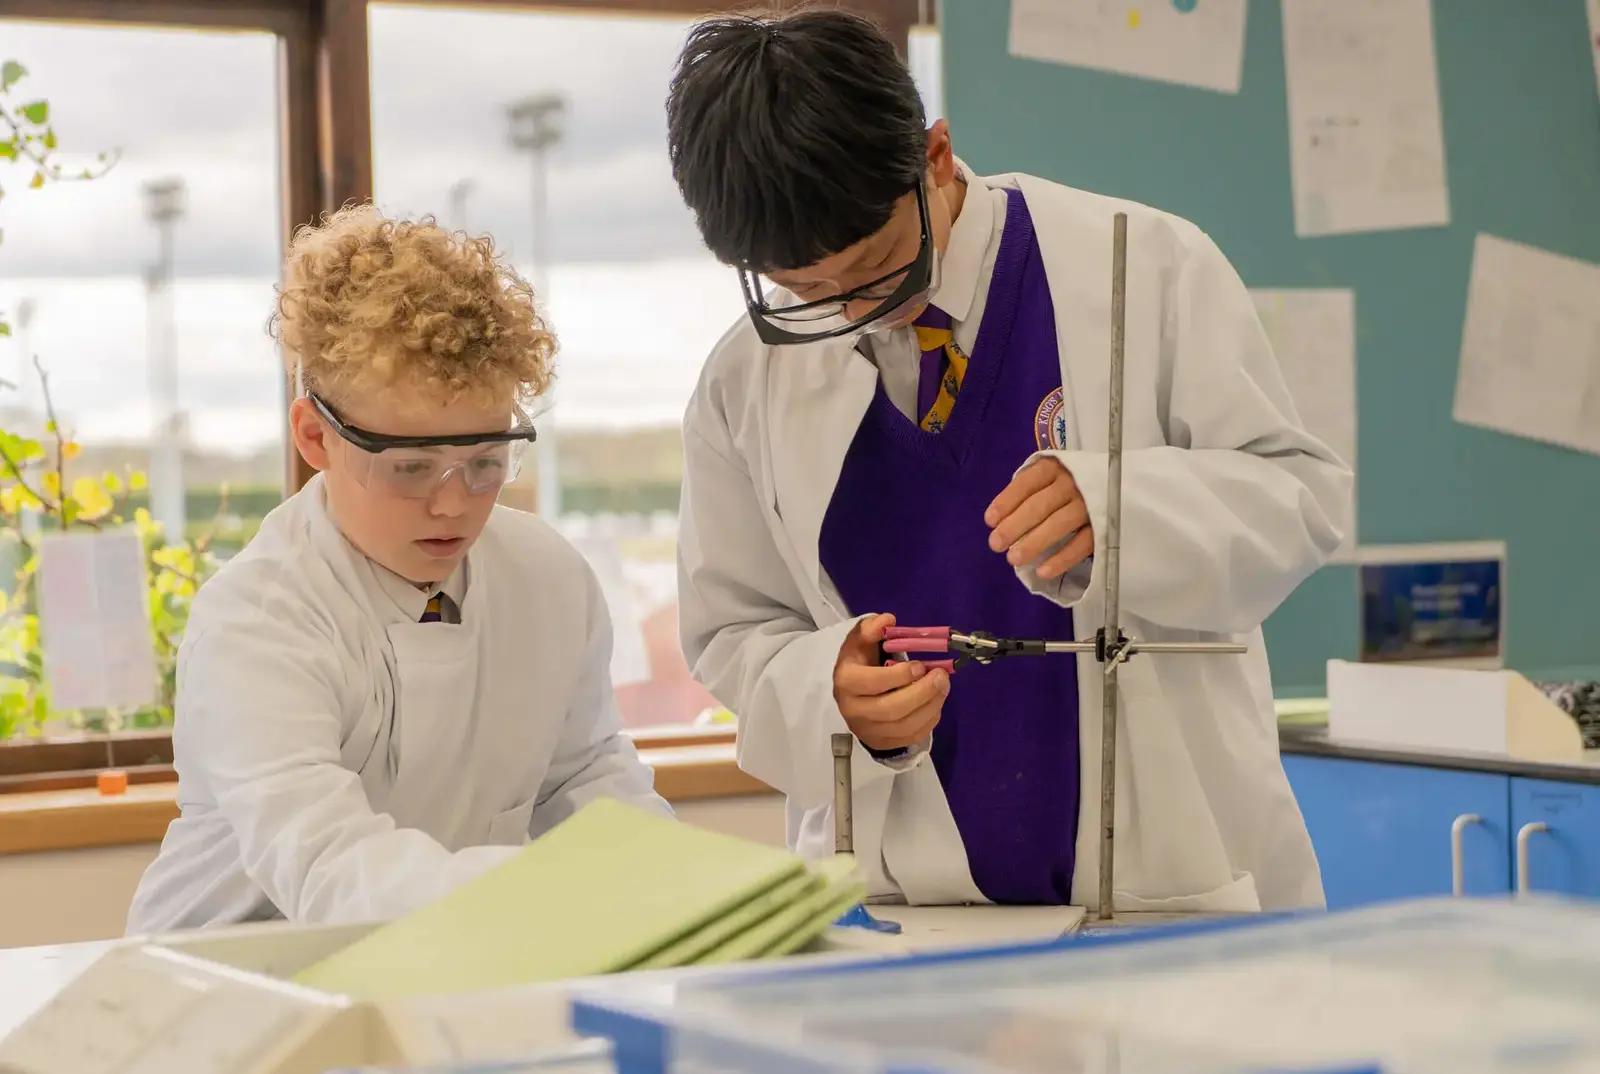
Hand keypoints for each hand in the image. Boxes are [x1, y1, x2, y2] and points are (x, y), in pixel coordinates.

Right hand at [833, 613, 948, 752]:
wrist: (852, 694)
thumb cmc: (860, 663)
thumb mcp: (860, 641)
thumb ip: (872, 628)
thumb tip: (888, 620)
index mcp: (846, 682)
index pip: (871, 683)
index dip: (898, 676)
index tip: (919, 666)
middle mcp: (854, 710)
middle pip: (891, 709)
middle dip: (921, 693)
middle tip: (941, 676)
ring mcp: (868, 730)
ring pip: (904, 726)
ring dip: (930, 706)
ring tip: (943, 687)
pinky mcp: (882, 742)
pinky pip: (910, 737)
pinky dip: (929, 721)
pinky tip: (936, 703)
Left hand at [985, 457, 1093, 579]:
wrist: (1111, 487)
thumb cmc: (1064, 486)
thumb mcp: (1045, 481)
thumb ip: (1025, 495)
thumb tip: (998, 522)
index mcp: (1053, 468)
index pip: (1027, 483)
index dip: (1007, 501)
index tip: (990, 521)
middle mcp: (1072, 483)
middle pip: (1040, 505)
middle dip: (1015, 525)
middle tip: (996, 544)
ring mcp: (1089, 504)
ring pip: (1060, 523)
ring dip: (1034, 542)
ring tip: (1014, 559)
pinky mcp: (1102, 526)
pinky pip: (1082, 544)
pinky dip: (1062, 558)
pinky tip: (1043, 571)